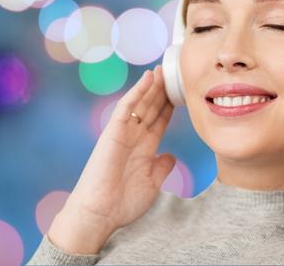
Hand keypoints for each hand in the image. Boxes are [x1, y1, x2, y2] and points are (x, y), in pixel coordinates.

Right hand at [47, 65, 175, 253]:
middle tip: (174, 73)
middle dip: (162, 91)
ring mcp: (124, 132)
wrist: (101, 214)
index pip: (160, 120)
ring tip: (163, 69)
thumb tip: (171, 155)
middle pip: (152, 107)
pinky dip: (137, 91)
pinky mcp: (113, 131)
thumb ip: (162, 166)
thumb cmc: (122, 202)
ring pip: (140, 103)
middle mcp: (135, 136)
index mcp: (145, 147)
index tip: (183, 92)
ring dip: (151, 86)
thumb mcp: (152, 182)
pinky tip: (148, 78)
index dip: (170, 105)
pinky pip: (126, 107)